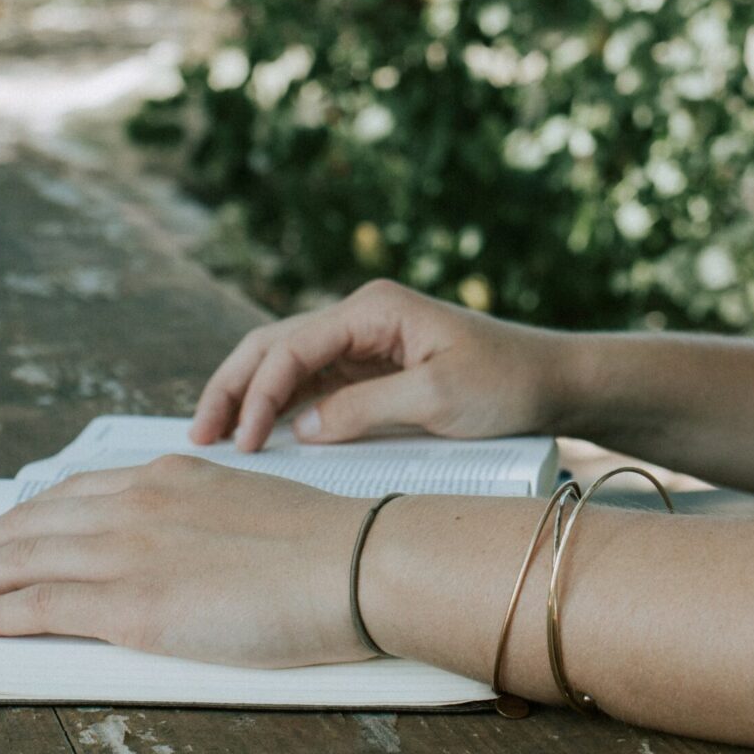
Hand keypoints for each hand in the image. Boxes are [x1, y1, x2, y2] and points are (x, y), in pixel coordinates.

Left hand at [0, 456, 371, 667]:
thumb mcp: (246, 507)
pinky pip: (40, 606)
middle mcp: (137, 504)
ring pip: (23, 559)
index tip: (2, 528)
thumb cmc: (320, 541)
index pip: (74, 493)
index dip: (28, 514)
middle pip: (35, 523)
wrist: (354, 560)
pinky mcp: (133, 604)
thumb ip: (197, 519)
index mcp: (168, 475)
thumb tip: (173, 547)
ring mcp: (131, 551)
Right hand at [190, 278, 566, 451]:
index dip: (258, 395)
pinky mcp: (370, 369)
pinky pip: (312, 385)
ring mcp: (363, 343)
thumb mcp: (438, 399)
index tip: (244, 443)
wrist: (552, 382)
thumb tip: (302, 429)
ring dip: (249, 397)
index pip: (292, 347)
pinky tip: (261, 433)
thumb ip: (365, 410)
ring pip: (285, 364)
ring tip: (216, 436)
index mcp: (372, 310)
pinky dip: (281, 407)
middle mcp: (360, 318)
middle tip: (201, 435)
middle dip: (233, 388)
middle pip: (273, 346)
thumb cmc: (506, 382)